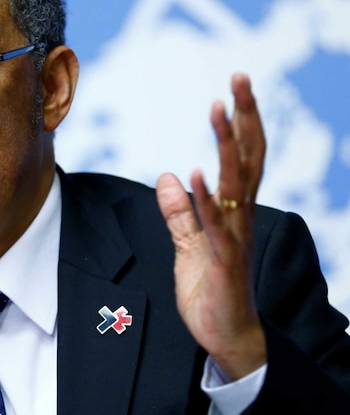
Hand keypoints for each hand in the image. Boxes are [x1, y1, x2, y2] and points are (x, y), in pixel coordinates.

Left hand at [156, 73, 265, 379]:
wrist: (228, 337)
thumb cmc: (212, 289)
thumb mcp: (189, 244)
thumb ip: (179, 212)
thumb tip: (168, 176)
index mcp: (234, 211)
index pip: (243, 157)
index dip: (242, 121)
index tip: (237, 86)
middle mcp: (240, 217)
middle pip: (246, 158)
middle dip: (244, 117)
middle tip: (240, 77)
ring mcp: (234, 237)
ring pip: (233, 183)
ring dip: (225, 145)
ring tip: (218, 109)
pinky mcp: (222, 261)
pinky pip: (213, 225)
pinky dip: (204, 199)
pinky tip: (195, 173)